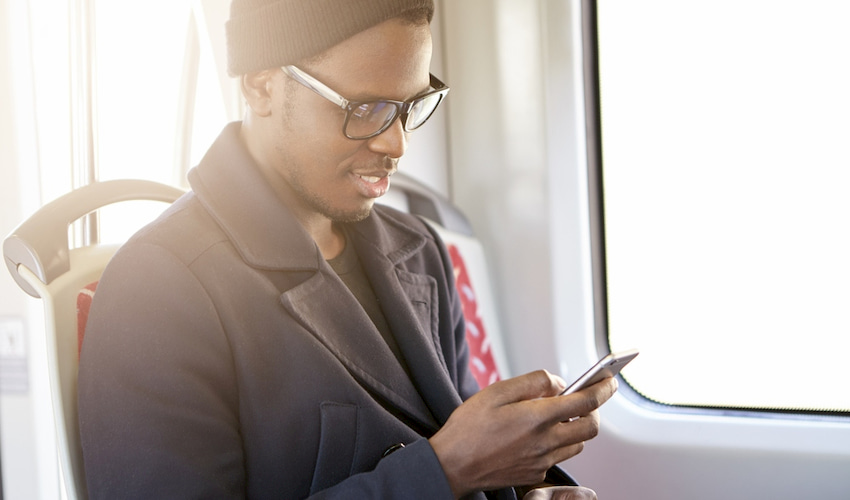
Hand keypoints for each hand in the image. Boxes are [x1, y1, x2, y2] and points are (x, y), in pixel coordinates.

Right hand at [429, 370, 616, 497]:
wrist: (452, 466)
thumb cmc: (469, 428)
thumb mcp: (496, 391)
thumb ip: (532, 382)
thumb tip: (557, 383)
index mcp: (537, 417)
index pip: (586, 402)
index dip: (604, 388)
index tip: (610, 380)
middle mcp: (545, 442)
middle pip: (591, 427)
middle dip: (594, 410)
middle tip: (584, 398)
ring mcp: (542, 462)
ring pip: (577, 444)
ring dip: (576, 427)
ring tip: (558, 415)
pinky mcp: (535, 474)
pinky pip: (558, 457)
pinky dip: (558, 443)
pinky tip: (539, 434)